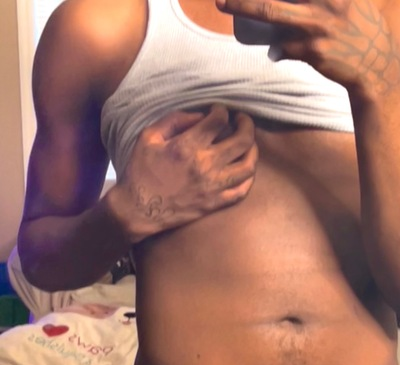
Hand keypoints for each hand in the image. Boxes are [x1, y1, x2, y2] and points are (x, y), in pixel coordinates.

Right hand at [109, 105, 257, 242]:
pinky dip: (248, 178)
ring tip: (248, 143)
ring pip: (248, 166)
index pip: (219, 120)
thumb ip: (175, 120)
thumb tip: (200, 116)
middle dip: (246, 124)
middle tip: (242, 120)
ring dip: (253, 150)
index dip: (222, 110)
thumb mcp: (148, 137)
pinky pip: (242, 191)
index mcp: (188, 146)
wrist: (138, 210)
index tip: (218, 110)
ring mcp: (214, 187)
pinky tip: (245, 169)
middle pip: (243, 140)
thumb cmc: (140, 172)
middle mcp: (206, 166)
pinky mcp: (215, 203)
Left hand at [217, 0, 399, 95]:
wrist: (377, 66)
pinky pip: (285, 47)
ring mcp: (318, 24)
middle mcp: (329, 0)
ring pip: (272, 11)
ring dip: (243, 4)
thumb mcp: (352, 1)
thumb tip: (293, 13)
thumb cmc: (362, 29)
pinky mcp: (313, 50)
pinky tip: (281, 52)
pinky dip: (280, 49)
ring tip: (222, 3)